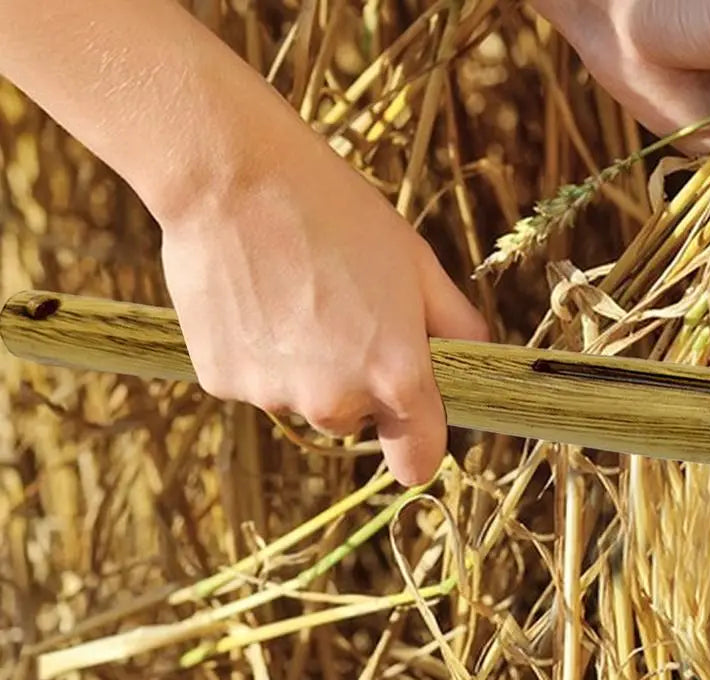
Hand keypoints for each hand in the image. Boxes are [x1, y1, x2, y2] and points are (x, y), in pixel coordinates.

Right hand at [159, 113, 487, 486]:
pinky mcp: (223, 382)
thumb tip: (475, 358)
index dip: (418, 441)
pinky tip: (254, 299)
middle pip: (356, 422)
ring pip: (303, 401)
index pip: (418, 461)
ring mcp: (274, 396)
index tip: (412, 421)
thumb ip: (457, 326)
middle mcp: (335, 403)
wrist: (231, 176)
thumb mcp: (418, 265)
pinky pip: (255, 382)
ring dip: (304, 369)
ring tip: (291, 298)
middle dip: (356, 383)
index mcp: (395, 379)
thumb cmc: (337, 213)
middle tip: (341, 314)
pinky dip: (258, 355)